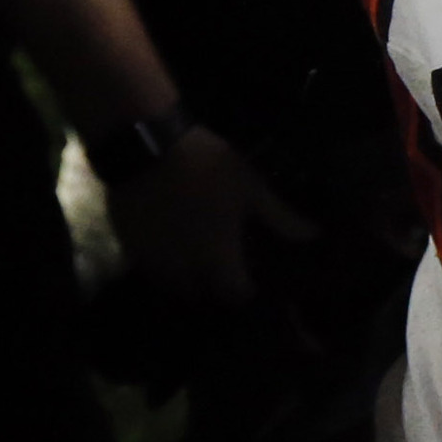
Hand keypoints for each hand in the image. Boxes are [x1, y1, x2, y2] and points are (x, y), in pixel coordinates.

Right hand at [107, 122, 314, 305]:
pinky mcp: (129, 248)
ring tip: (199, 252)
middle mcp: (182, 271)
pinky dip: (164, 262)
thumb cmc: (206, 167)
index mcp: (216, 259)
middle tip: (226, 261)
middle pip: (202, 295)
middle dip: (215, 285)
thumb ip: (280, 218)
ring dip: (188, 277)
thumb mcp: (251, 188)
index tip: (254, 274)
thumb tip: (313, 236)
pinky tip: (173, 239)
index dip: (247, 288)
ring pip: (173, 285)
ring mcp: (151, 262)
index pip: (235, 295)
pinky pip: (151, 268)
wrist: (145, 146)